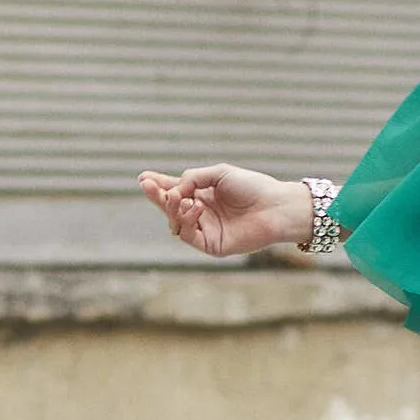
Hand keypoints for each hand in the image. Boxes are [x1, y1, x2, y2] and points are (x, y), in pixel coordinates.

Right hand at [137, 164, 305, 257]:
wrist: (276, 206)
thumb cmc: (252, 186)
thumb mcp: (219, 173)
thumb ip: (193, 178)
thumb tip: (172, 190)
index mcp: (203, 194)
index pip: (174, 190)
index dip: (158, 185)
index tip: (143, 178)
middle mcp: (201, 213)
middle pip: (170, 207)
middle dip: (157, 196)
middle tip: (147, 185)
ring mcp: (205, 230)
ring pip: (175, 222)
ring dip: (171, 208)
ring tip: (177, 196)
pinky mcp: (211, 245)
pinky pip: (188, 235)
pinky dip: (186, 220)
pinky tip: (195, 207)